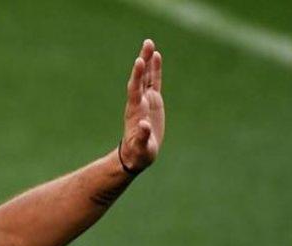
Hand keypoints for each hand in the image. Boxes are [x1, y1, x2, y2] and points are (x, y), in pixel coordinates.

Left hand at [119, 39, 164, 173]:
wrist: (137, 154)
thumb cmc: (138, 153)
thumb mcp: (141, 147)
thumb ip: (142, 136)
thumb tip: (144, 125)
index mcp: (135, 111)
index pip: (135, 90)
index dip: (137, 76)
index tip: (138, 62)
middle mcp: (139, 102)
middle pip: (140, 78)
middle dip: (143, 61)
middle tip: (147, 44)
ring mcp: (145, 100)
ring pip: (147, 76)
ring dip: (148, 61)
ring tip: (149, 43)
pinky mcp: (153, 101)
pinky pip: (154, 82)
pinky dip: (155, 69)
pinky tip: (156, 56)